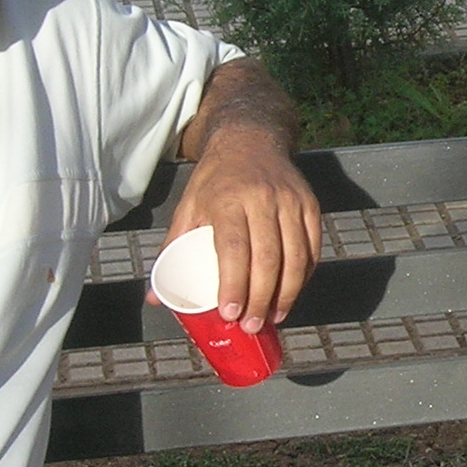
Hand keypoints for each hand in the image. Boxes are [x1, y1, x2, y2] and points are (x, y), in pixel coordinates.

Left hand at [163, 126, 318, 333]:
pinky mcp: (310, 204)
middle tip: (251, 326)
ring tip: (273, 317)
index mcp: (226, 199)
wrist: (251, 140)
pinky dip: (303, 276)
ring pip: (295, 257)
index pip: (233, 248)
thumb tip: (155, 298)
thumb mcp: (188, 206)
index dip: (234, 285)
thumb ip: (173, 251)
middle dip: (261, 299)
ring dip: (287, 294)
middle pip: (267, 258)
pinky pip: (312, 248)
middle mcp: (262, 199)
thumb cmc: (215, 180)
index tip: (230, 314)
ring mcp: (290, 201)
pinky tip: (291, 293)